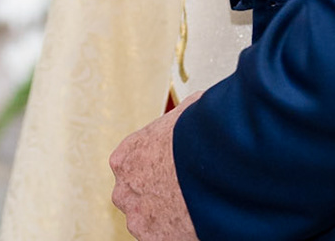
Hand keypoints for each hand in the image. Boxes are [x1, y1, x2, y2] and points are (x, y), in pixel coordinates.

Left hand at [110, 100, 197, 240]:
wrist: (210, 165)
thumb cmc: (197, 136)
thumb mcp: (187, 114)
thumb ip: (180, 117)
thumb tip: (196, 107)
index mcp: (124, 158)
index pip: (132, 167)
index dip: (155, 168)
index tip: (171, 171)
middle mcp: (124, 190)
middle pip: (137, 196)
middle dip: (157, 196)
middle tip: (184, 193)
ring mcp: (137, 218)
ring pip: (150, 221)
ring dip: (168, 217)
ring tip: (195, 208)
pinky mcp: (154, 240)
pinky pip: (164, 238)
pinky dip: (179, 234)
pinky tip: (197, 222)